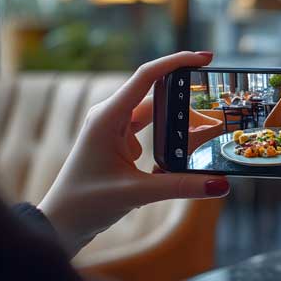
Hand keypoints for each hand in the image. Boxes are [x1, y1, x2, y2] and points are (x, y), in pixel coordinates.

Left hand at [38, 51, 229, 253]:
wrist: (60, 223)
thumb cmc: (85, 203)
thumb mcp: (137, 193)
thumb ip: (181, 187)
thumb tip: (220, 184)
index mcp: (108, 117)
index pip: (147, 76)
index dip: (176, 62)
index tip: (205, 58)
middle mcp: (110, 116)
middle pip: (155, 94)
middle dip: (184, 96)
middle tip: (213, 98)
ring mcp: (113, 129)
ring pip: (154, 115)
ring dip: (176, 119)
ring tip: (205, 125)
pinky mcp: (118, 143)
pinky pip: (149, 131)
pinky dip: (167, 137)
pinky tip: (184, 148)